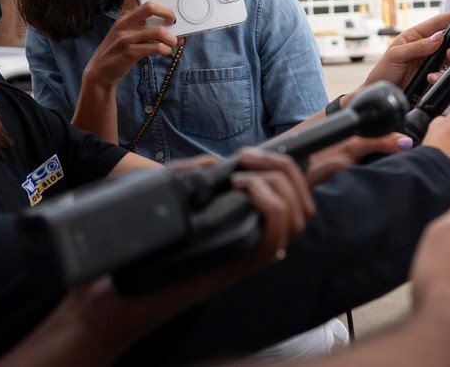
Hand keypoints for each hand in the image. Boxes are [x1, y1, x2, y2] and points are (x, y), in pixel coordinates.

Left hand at [0, 149, 317, 366]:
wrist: (116, 294)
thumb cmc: (142, 253)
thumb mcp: (171, 206)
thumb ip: (195, 185)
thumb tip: (214, 165)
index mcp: (246, 227)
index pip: (293, 202)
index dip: (320, 178)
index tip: (333, 158)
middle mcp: (257, 241)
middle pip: (303, 202)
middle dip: (286, 166)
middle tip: (248, 156)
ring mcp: (252, 252)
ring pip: (298, 213)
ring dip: (277, 179)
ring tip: (243, 173)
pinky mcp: (241, 262)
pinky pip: (277, 228)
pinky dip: (267, 198)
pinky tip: (241, 187)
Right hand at [83, 0, 177, 84]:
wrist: (100, 72)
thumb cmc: (119, 50)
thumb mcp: (126, 33)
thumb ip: (146, 27)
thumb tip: (176, 29)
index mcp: (124, 15)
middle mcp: (124, 23)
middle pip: (150, 6)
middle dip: (168, 12)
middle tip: (173, 21)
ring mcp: (125, 37)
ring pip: (157, 31)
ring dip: (172, 37)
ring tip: (174, 42)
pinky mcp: (129, 52)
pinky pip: (155, 47)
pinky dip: (165, 49)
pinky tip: (166, 51)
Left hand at [362, 9, 449, 88]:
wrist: (381, 94)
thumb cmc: (383, 72)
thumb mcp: (396, 55)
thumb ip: (418, 46)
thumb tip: (439, 37)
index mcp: (415, 36)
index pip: (436, 23)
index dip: (449, 17)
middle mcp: (426, 48)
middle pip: (448, 40)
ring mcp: (430, 63)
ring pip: (449, 57)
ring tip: (448, 59)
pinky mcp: (432, 77)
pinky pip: (443, 74)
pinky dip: (440, 75)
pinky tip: (431, 78)